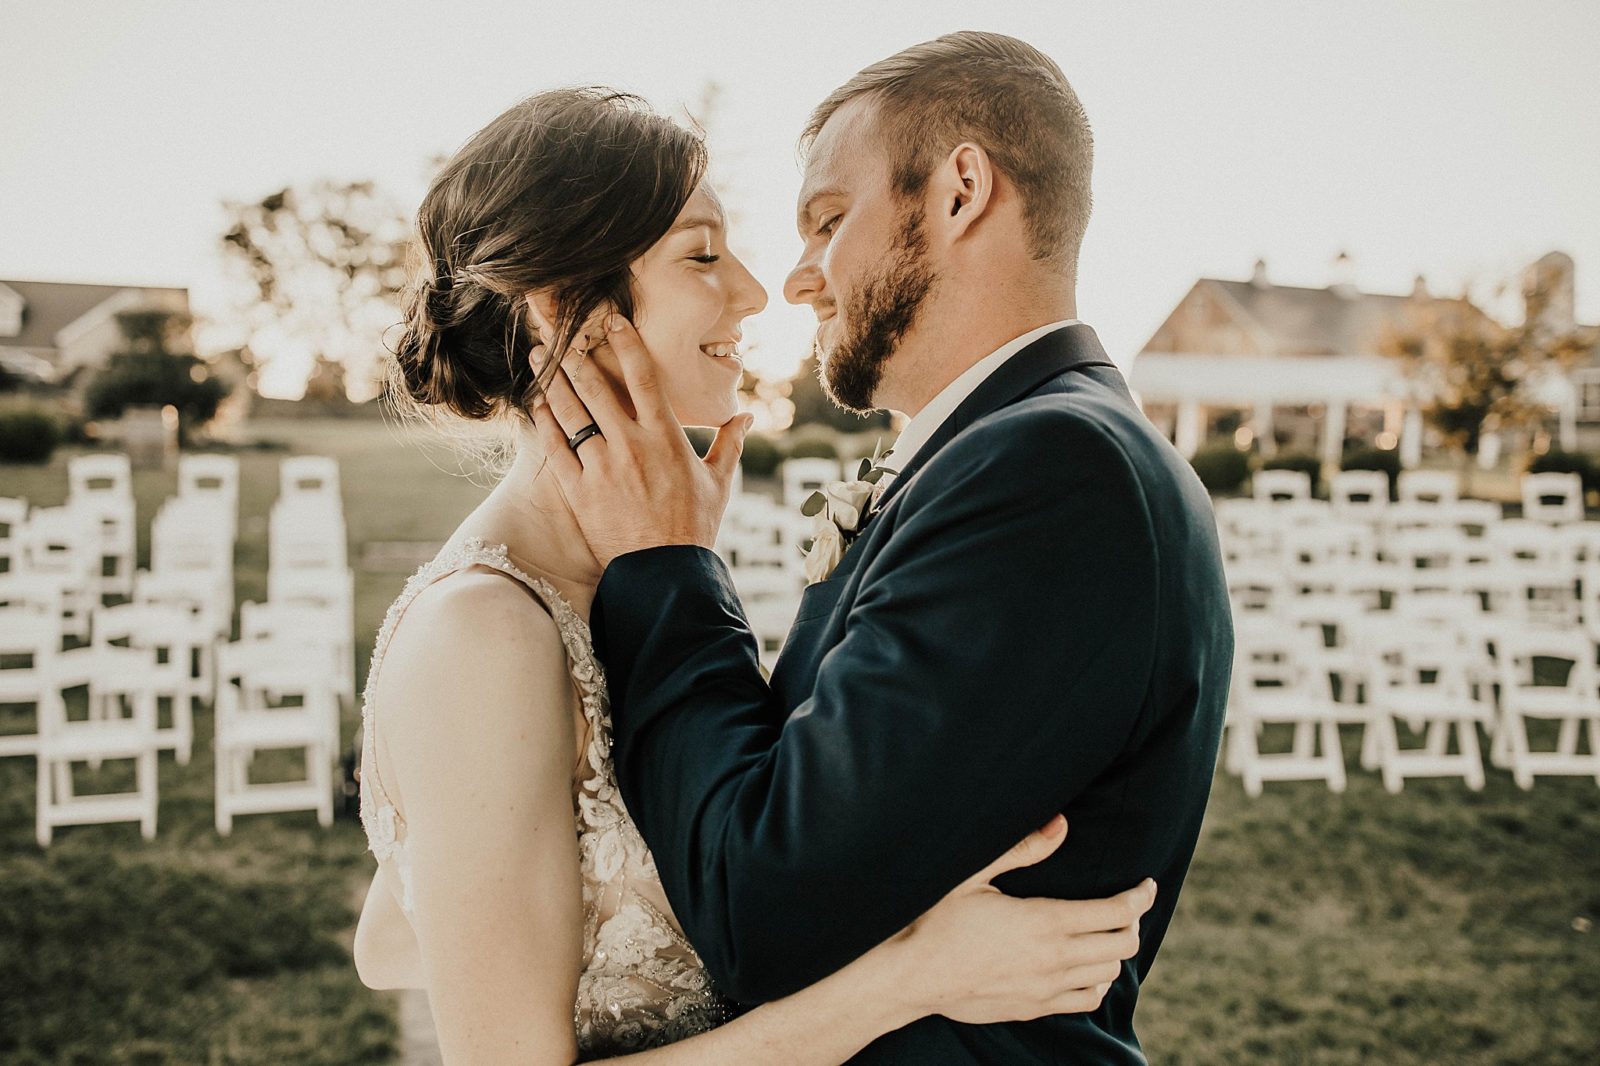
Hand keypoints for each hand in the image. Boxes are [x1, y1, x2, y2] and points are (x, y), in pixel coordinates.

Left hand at [529, 314, 751, 568]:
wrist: (664, 573)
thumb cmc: (694, 528)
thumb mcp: (719, 483)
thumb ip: (730, 444)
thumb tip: (746, 415)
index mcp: (666, 438)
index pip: (644, 378)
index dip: (627, 344)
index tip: (613, 320)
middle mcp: (631, 446)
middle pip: (596, 388)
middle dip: (575, 355)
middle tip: (559, 332)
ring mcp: (602, 467)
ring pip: (571, 412)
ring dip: (552, 379)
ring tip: (537, 356)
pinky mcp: (579, 490)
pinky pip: (555, 448)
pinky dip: (544, 422)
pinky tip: (536, 402)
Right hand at [877, 816, 1154, 1025]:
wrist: (912, 976)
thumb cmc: (938, 920)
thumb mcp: (974, 875)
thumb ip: (1022, 849)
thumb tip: (1061, 824)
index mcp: (1044, 921)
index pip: (1115, 912)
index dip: (1139, 897)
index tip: (1147, 885)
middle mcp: (1054, 958)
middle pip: (1121, 944)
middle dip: (1132, 921)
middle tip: (1127, 905)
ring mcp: (1046, 988)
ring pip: (1108, 974)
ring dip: (1115, 951)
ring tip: (1107, 932)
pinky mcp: (1034, 1008)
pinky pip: (1085, 1000)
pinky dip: (1097, 982)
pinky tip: (1087, 967)